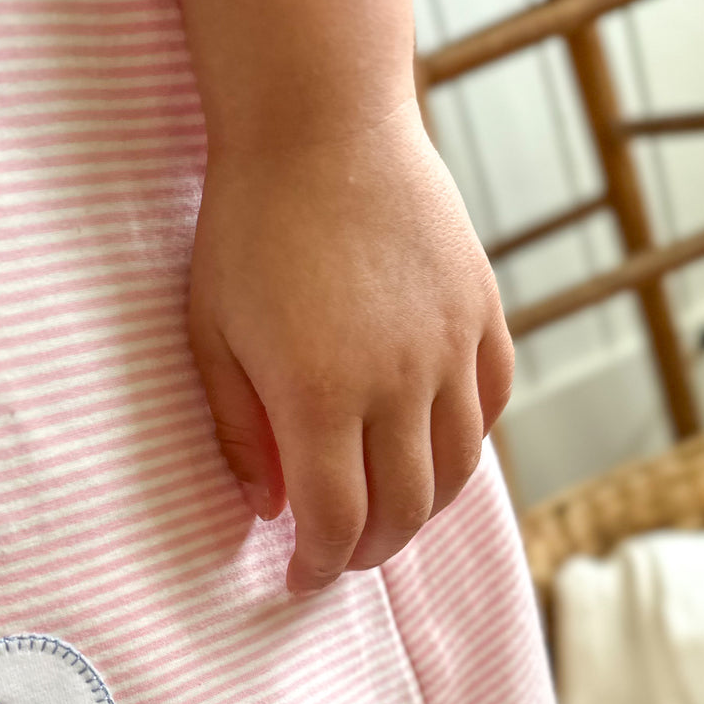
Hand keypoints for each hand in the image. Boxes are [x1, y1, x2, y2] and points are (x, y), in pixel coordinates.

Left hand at [187, 100, 513, 591]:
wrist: (320, 123)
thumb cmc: (248, 229)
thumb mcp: (213, 337)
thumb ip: (238, 434)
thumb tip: (267, 511)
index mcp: (321, 394)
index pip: (335, 522)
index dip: (318, 568)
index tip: (299, 581)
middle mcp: (399, 381)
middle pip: (403, 510)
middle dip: (368, 551)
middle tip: (340, 556)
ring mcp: (451, 346)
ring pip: (457, 471)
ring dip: (421, 510)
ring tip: (386, 515)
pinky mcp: (482, 313)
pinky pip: (489, 408)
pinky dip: (464, 446)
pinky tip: (430, 451)